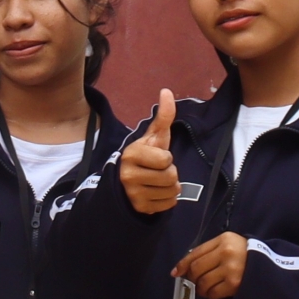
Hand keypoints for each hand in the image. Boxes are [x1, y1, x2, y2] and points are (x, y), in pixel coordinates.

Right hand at [120, 90, 180, 214]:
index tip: (157, 157)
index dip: (167, 158)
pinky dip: (167, 200)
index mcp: (132, 154)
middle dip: (170, 174)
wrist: (126, 182)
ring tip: (158, 182)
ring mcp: (132, 193)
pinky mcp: (139, 207)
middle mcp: (128, 175)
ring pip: (171, 191)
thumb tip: (167, 91)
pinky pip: (169, 204)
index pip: (166, 159)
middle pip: (170, 177)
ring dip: (171, 187)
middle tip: (158, 171)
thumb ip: (163, 116)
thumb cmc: (146, 156)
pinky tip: (156, 194)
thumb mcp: (154, 136)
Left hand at [173, 231, 247, 298]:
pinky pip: (213, 292)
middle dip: (192, 277)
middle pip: (196, 268)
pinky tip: (213, 292)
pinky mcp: (235, 284)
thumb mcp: (227, 245)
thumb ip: (207, 252)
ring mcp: (231, 269)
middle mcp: (226, 253)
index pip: (195, 253)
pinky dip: (210, 294)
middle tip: (195, 281)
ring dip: (200, 288)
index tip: (176, 273)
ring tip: (204, 288)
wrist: (270, 265)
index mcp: (224, 240)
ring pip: (203, 282)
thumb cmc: (244, 254)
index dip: (182, 264)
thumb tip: (181, 268)